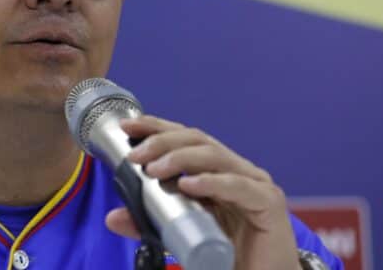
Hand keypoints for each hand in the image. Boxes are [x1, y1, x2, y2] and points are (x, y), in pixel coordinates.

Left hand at [105, 115, 300, 269]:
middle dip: (162, 142)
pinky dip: (212, 182)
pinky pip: (238, 187)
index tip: (128, 128)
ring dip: (180, 158)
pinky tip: (189, 185)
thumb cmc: (226, 254)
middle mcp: (237, 170)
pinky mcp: (269, 204)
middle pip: (198, 141)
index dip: (157, 127)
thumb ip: (151, 224)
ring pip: (215, 157)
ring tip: (153, 169)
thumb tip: (113, 217)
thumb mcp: (181, 233)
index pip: (185, 138)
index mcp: (217, 171)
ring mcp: (255, 184)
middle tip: (135, 156)